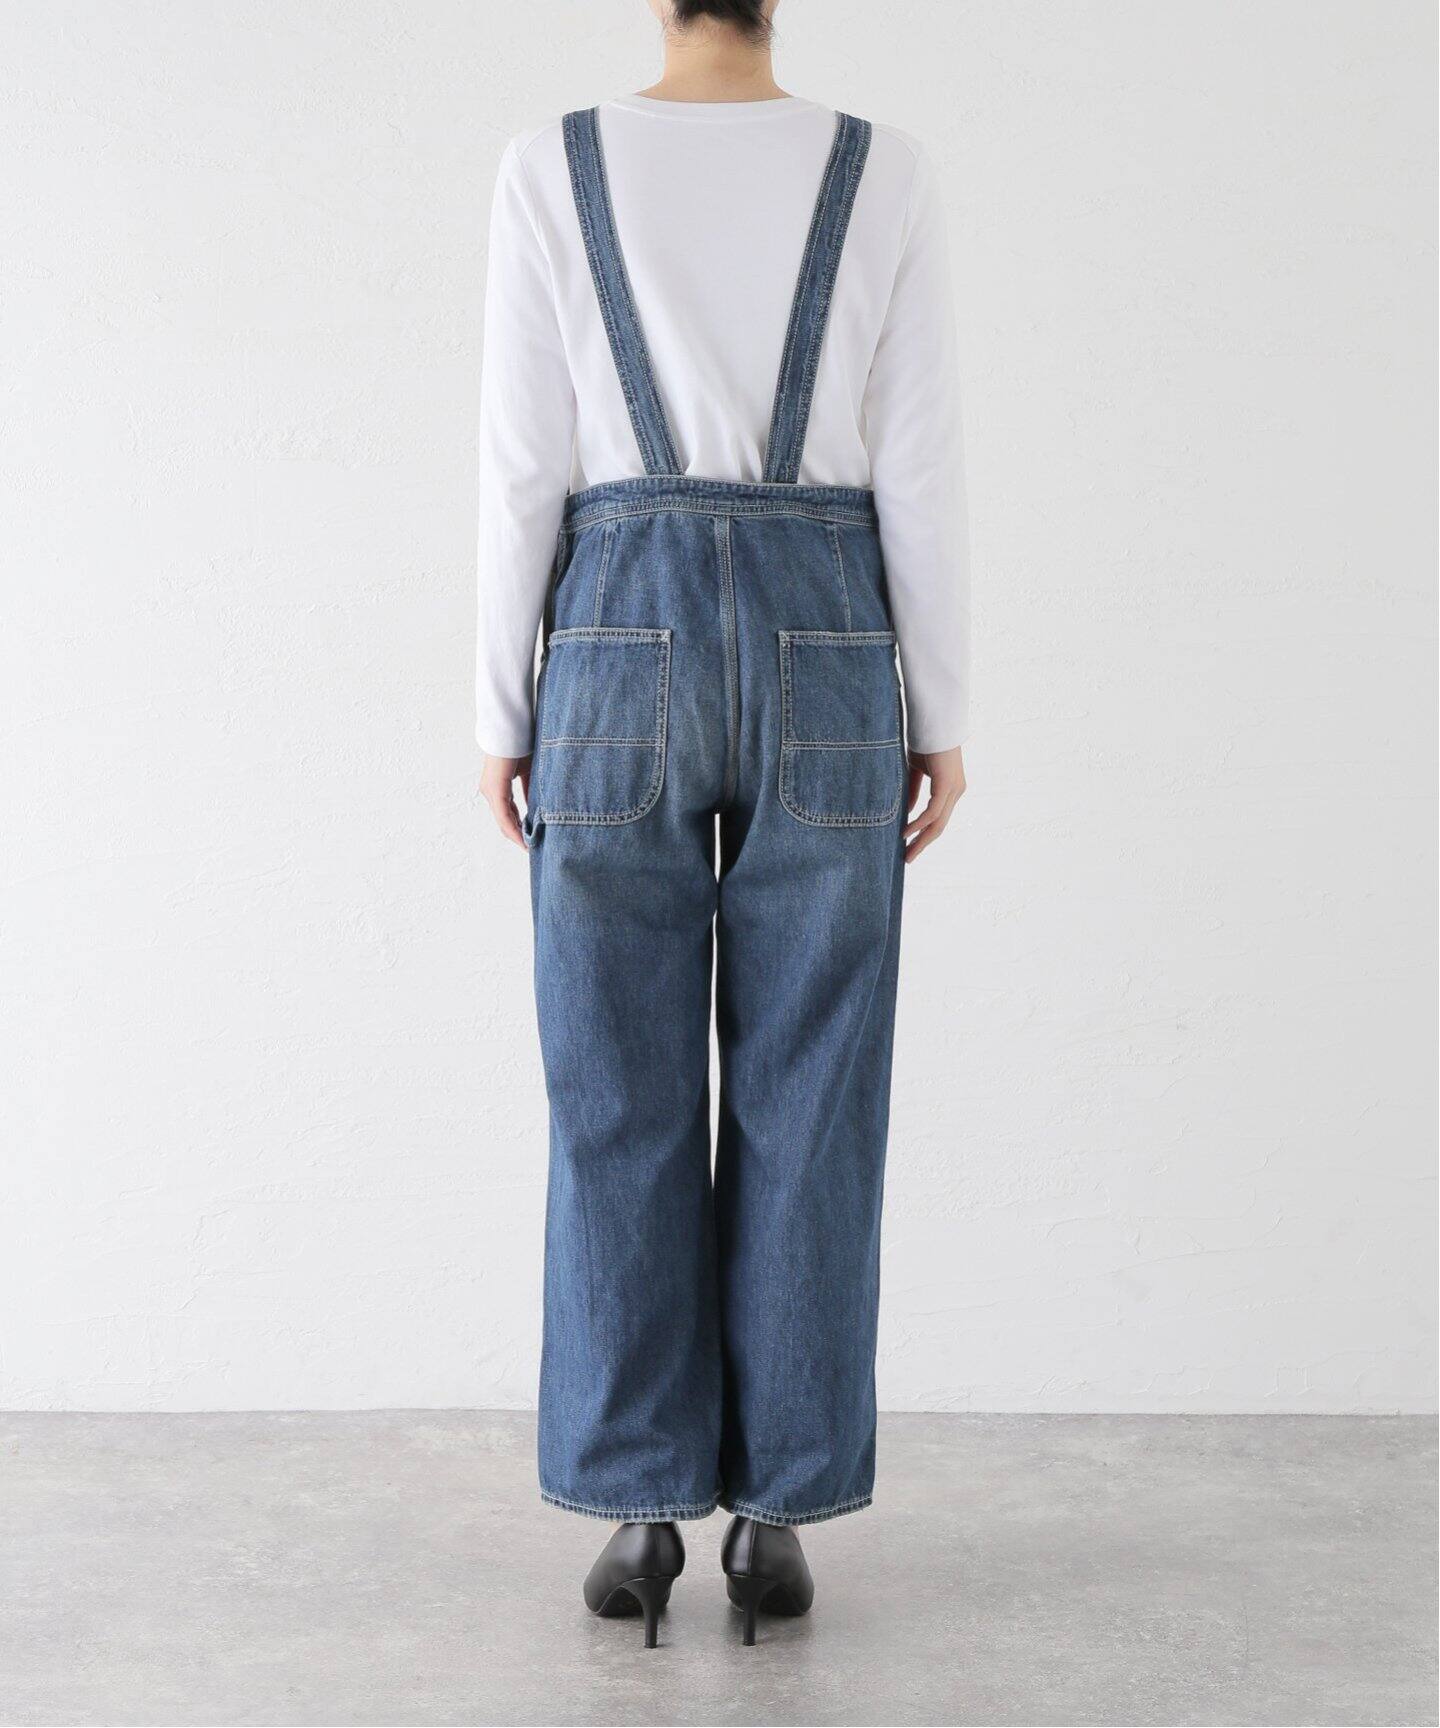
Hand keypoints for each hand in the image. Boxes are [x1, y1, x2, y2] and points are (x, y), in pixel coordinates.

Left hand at [479, 754, 531, 850]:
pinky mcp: (495, 789)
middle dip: (518, 834)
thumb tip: (536, 807)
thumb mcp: (530, 773)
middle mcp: (490, 791)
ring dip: (516, 834)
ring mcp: (491, 790)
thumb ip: (530, 791)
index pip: (508, 813)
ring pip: (503, 820)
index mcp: (498, 787)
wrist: (514, 728)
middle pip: (504, 820)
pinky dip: (514, 827)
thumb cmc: (523, 745)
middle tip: (532, 846)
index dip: (520, 827)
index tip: (532, 838)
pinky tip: (523, 838)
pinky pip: (504, 815)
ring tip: (529, 846)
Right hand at [903, 745, 965, 863]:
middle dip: (923, 843)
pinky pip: (933, 811)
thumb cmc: (924, 741)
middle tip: (908, 858)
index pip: (938, 818)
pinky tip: (907, 832)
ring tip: (907, 852)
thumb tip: (909, 811)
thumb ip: (914, 791)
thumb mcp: (916, 770)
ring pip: (938, 823)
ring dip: (921, 839)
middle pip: (940, 825)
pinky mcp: (947, 785)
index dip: (924, 833)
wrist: (933, 721)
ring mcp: (954, 789)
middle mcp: (956, 791)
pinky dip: (919, 823)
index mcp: (950, 788)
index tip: (909, 845)